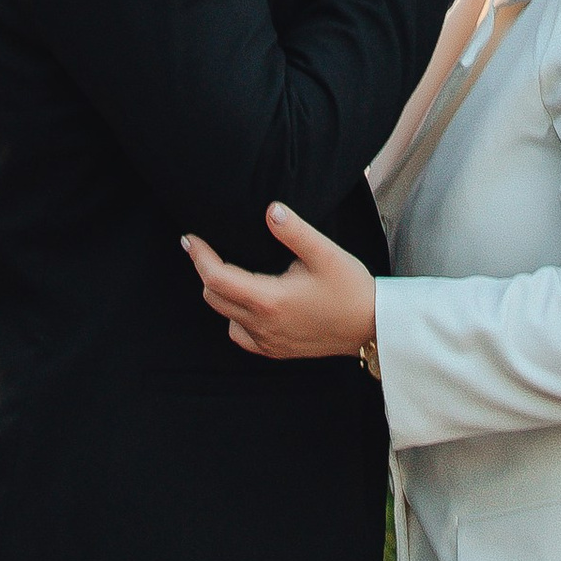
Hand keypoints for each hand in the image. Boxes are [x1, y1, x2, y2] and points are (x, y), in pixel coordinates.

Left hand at [183, 204, 378, 361]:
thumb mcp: (325, 253)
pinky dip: (234, 316)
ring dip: (218, 293)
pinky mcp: (276, 350)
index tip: (189, 239)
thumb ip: (294, 231)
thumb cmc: (350, 289)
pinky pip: (240, 335)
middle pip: (213, 297)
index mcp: (269, 300)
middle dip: (204, 270)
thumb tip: (270, 209)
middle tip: (202, 248)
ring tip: (225, 270)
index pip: (217, 278)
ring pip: (224, 317)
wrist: (371, 326)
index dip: (199, 256)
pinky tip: (247, 302)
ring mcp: (268, 342)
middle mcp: (263, 325)